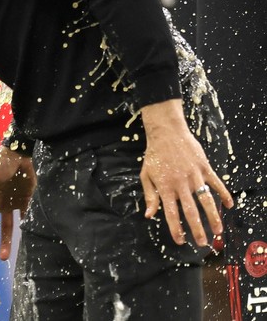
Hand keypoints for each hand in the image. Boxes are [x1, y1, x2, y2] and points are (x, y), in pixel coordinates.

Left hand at [140, 99, 232, 245]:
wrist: (166, 132)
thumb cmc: (154, 155)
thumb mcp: (146, 175)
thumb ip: (150, 196)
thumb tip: (149, 215)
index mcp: (165, 187)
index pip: (171, 213)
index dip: (176, 229)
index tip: (180, 241)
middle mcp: (181, 184)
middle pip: (191, 211)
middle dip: (197, 229)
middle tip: (202, 244)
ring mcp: (194, 176)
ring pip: (206, 200)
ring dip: (213, 217)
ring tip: (218, 231)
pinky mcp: (204, 167)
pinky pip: (216, 183)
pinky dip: (224, 194)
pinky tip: (230, 205)